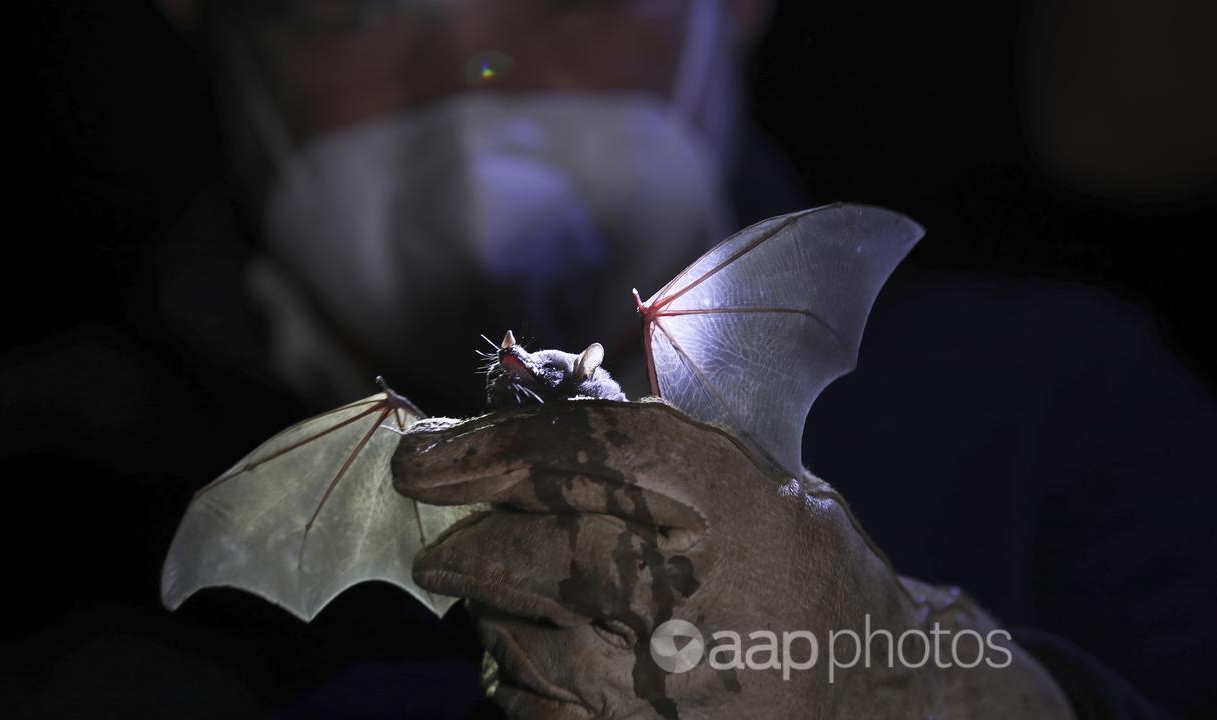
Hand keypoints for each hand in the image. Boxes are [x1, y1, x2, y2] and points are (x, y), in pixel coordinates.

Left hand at [393, 400, 1072, 719]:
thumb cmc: (803, 567)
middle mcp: (702, 584)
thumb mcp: (755, 481)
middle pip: (534, 551)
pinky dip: (517, 681)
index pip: (581, 453)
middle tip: (436, 546)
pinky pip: (538, 709)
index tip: (422, 460)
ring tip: (499, 602)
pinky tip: (537, 661)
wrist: (879, 689)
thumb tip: (509, 430)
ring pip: (522, 635)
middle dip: (461, 546)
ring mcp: (679, 676)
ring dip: (489, 613)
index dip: (484, 449)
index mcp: (734, 496)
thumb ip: (648, 455)